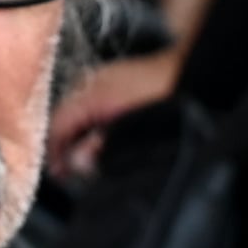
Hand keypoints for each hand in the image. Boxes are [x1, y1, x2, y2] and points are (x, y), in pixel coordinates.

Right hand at [49, 46, 178, 178]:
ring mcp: (105, 78)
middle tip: (70, 171)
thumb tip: (76, 164)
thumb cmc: (168, 99)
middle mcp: (92, 82)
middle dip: (66, 145)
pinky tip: (103, 138)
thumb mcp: (128, 133)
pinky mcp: (118, 79)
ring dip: (81, 135)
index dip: (54, 152)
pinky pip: (94, 103)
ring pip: (80, 111)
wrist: (193, 74)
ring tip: (87, 158)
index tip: (58, 173)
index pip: (57, 125)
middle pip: (66, 117)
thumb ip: (99, 149)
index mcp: (90, 94)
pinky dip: (93, 123)